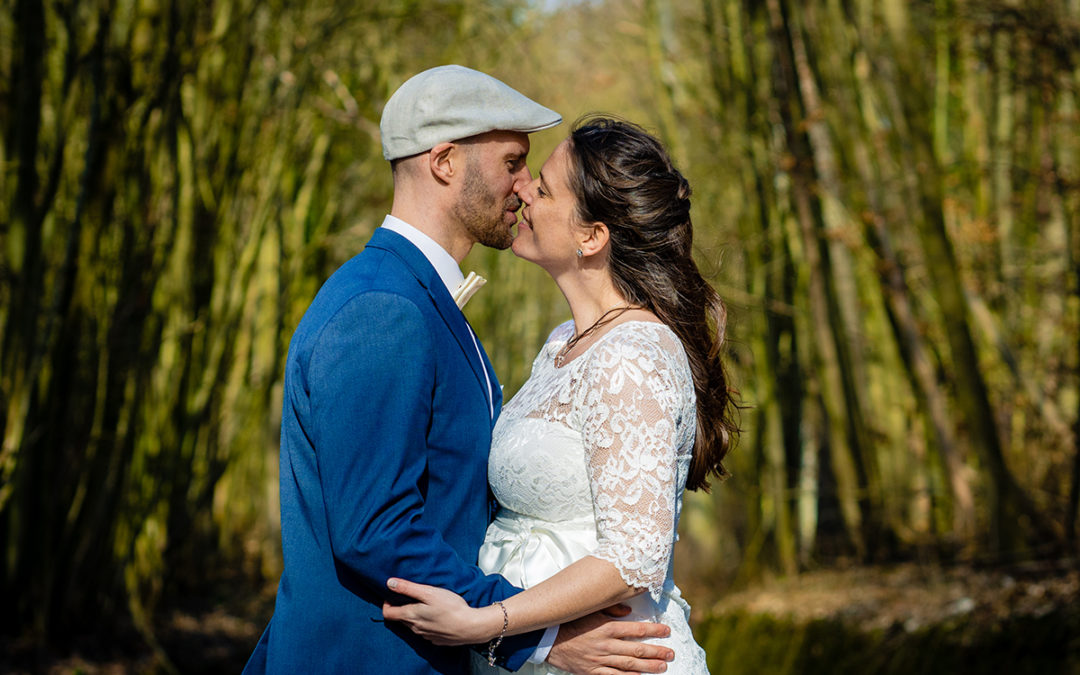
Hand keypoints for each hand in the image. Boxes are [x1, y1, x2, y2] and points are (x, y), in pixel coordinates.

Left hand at [381, 577, 500, 645]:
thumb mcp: (429, 592)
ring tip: (425, 605)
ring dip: (414, 616)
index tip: (392, 595)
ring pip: (413, 625)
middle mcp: (415, 628)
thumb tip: (389, 583)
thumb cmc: (451, 607)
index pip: (388, 614)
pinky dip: (426, 623)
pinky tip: (436, 616)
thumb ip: (408, 588)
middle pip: (400, 619)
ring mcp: (425, 635)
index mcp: (411, 616)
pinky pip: (425, 631)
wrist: (471, 627)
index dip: (386, 604)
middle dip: (401, 608)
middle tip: (409, 597)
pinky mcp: (436, 639)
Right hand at [546, 605, 674, 674]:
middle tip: (671, 653)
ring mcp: (599, 660)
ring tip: (662, 667)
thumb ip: (611, 609)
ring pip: (629, 664)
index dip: (654, 630)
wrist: (548, 639)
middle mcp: (606, 644)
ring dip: (648, 666)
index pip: (636, 629)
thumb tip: (629, 611)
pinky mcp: (592, 671)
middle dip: (656, 651)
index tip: (667, 630)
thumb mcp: (590, 610)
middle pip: (637, 649)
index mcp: (607, 627)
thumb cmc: (570, 622)